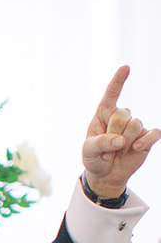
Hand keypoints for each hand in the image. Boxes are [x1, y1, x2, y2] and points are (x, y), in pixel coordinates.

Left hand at [81, 65, 159, 197]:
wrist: (106, 174)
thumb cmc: (95, 158)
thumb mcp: (89, 152)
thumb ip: (100, 143)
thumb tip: (121, 140)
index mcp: (104, 113)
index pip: (111, 94)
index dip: (118, 81)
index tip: (126, 68)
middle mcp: (121, 116)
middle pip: (122, 115)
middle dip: (113, 134)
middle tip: (109, 147)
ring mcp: (135, 126)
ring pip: (135, 125)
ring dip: (124, 142)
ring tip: (118, 151)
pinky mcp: (147, 137)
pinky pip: (153, 134)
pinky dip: (145, 141)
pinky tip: (135, 149)